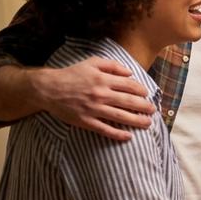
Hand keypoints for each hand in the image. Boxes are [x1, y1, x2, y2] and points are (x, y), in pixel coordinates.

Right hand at [34, 57, 154, 140]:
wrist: (47, 89)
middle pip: (129, 102)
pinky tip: (128, 136)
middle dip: (144, 107)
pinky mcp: (86, 121)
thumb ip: (112, 65)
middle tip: (153, 110)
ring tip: (148, 123)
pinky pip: (105, 129)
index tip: (146, 94)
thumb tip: (129, 72)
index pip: (130, 86)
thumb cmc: (71, 74)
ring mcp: (93, 109)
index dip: (142, 90)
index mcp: (103, 79)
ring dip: (137, 121)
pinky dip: (117, 134)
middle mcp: (101, 94)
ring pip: (121, 117)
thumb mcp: (91, 62)